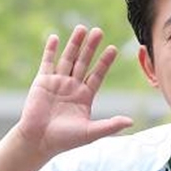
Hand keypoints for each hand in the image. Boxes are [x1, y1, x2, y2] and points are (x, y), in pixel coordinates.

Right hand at [16, 25, 133, 160]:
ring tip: (82, 28)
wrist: (39, 141)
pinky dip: (51, 50)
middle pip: (84, 62)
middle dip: (91, 47)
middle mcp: (72, 87)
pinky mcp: (42, 81)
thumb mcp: (91, 132)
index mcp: (85, 97)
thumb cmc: (65, 140)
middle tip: (99, 31)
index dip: (104, 62)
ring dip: (74, 44)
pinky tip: (55, 38)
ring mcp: (57, 82)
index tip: (113, 49)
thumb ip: (110, 126)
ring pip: (67, 59)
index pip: (97, 75)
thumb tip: (131, 122)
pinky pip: (47, 62)